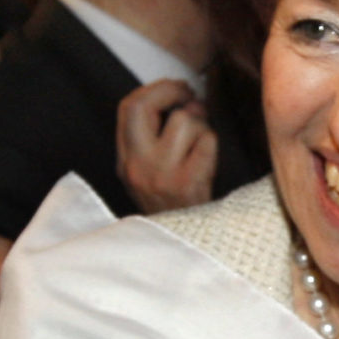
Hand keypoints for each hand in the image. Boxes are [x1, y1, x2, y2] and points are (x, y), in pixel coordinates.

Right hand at [117, 78, 218, 214]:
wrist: (185, 248)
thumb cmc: (176, 206)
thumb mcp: (150, 174)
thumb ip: (154, 137)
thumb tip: (181, 96)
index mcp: (125, 162)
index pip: (127, 108)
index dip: (153, 89)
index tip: (173, 90)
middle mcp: (137, 166)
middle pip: (142, 105)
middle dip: (170, 90)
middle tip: (189, 95)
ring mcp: (160, 175)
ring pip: (184, 120)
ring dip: (201, 124)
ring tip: (201, 144)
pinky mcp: (187, 183)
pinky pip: (206, 140)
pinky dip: (213, 145)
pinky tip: (209, 163)